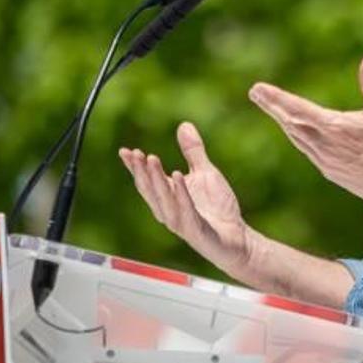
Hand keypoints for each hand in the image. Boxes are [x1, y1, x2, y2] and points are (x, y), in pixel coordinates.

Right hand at [118, 122, 251, 275]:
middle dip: (141, 171)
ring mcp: (181, 222)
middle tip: (134, 152)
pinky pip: (186, 210)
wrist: (237, 237)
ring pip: (163, 199)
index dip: (134, 167)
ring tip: (151, 159)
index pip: (146, 181)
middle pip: (150, 190)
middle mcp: (169, 211)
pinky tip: (177, 176)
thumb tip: (184, 125)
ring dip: (156, 179)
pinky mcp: (196, 230)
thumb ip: (193, 151)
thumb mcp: (205, 172)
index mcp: (168, 198)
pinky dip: (181, 193)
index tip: (125, 151)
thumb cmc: (218, 208)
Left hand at [248, 53, 362, 203]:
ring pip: (297, 138)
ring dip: (284, 122)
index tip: (258, 89)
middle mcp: (323, 145)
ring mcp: (325, 161)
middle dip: (272, 107)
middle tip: (256, 93)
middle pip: (290, 123)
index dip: (276, 98)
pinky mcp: (330, 172)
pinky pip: (307, 151)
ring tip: (272, 109)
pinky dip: (298, 138)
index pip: (297, 109)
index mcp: (333, 127)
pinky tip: (295, 131)